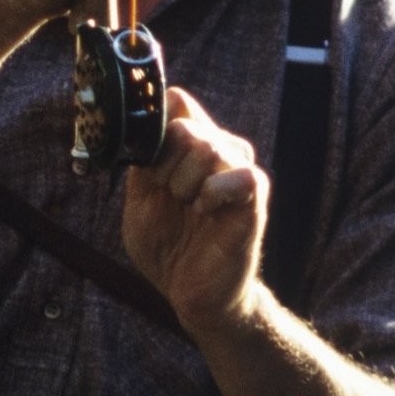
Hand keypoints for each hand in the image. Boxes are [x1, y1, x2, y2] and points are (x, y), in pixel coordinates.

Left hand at [121, 86, 267, 337]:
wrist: (191, 293)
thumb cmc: (167, 247)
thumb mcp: (139, 199)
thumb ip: (142, 159)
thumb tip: (141, 122)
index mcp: (190, 146)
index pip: (176, 102)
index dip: (154, 130)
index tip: (145, 166)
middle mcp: (219, 149)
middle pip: (185, 126)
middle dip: (163, 166)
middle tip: (169, 197)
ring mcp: (239, 170)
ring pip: (207, 146)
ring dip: (184, 184)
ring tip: (188, 208)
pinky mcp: (255, 196)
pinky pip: (238, 174)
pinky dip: (211, 194)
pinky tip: (206, 212)